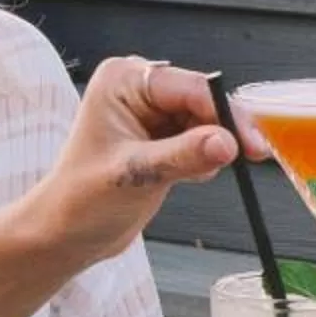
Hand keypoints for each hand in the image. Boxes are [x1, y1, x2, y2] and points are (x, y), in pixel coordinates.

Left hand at [34, 58, 258, 261]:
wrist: (67, 235)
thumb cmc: (78, 201)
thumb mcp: (134, 176)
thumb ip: (183, 155)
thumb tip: (226, 142)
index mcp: (123, 81)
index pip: (190, 87)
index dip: (225, 113)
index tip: (249, 142)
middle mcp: (139, 90)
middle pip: (205, 100)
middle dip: (224, 131)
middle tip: (246, 156)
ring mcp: (153, 113)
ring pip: (210, 121)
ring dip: (214, 148)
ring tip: (191, 174)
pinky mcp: (165, 137)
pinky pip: (205, 139)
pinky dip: (207, 158)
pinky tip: (188, 176)